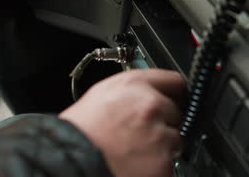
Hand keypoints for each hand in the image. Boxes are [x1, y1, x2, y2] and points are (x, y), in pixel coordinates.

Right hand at [59, 69, 186, 176]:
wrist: (71, 162)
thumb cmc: (81, 132)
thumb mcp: (102, 94)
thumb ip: (133, 91)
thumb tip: (150, 93)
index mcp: (136, 86)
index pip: (176, 81)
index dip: (175, 92)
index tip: (176, 99)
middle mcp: (151, 107)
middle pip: (177, 112)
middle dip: (165, 122)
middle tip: (141, 133)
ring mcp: (159, 135)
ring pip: (175, 139)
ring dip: (162, 146)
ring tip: (135, 150)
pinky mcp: (163, 162)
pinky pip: (170, 163)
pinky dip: (158, 166)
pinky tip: (138, 163)